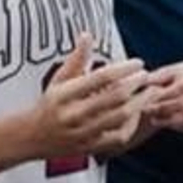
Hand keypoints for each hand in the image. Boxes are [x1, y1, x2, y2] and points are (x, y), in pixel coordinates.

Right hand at [25, 34, 152, 158]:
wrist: (32, 137)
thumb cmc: (50, 103)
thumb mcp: (59, 79)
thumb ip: (76, 59)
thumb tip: (87, 35)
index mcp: (64, 94)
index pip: (101, 77)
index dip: (124, 68)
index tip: (138, 62)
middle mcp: (73, 114)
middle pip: (114, 97)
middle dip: (136, 84)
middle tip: (146, 75)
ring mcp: (82, 133)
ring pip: (120, 117)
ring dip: (140, 103)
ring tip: (150, 91)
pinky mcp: (90, 147)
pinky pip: (119, 137)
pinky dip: (132, 124)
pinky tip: (138, 112)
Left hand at [144, 62, 182, 132]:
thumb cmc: (175, 78)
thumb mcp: (167, 72)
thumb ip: (157, 77)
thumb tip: (144, 81)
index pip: (181, 88)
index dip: (164, 95)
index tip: (147, 98)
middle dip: (163, 108)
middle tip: (146, 109)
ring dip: (167, 118)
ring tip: (152, 116)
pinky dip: (174, 124)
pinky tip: (162, 120)